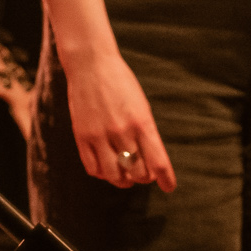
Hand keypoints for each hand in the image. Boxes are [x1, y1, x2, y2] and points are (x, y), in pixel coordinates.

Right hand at [66, 50, 175, 191]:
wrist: (90, 63)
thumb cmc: (121, 84)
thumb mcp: (141, 106)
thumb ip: (146, 134)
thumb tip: (150, 165)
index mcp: (142, 122)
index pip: (158, 162)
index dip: (166, 179)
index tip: (168, 186)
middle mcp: (122, 131)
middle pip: (138, 173)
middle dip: (144, 177)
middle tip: (144, 174)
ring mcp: (100, 134)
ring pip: (114, 175)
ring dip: (123, 180)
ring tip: (125, 176)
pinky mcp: (81, 135)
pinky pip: (93, 168)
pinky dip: (102, 173)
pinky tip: (106, 167)